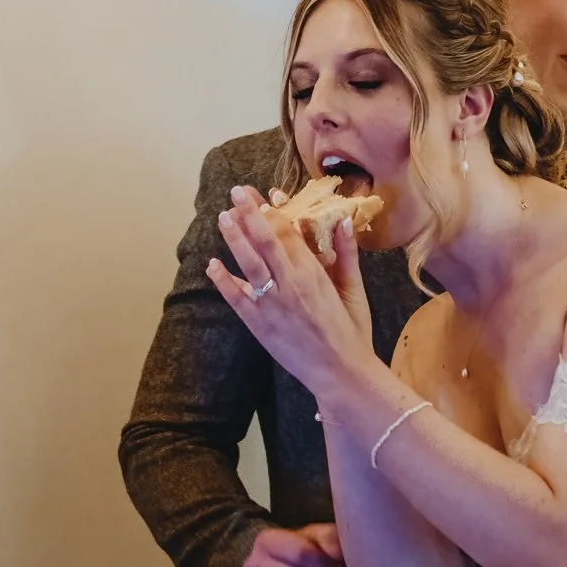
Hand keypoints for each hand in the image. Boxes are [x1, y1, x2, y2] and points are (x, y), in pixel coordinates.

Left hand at [207, 185, 374, 390]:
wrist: (340, 373)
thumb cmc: (351, 331)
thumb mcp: (354, 290)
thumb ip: (347, 255)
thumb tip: (344, 221)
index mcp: (313, 273)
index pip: (287, 233)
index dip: (272, 212)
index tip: (261, 195)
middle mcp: (289, 284)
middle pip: (264, 241)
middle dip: (249, 214)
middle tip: (236, 192)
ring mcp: (271, 305)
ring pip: (247, 264)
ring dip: (234, 238)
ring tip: (223, 216)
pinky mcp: (259, 325)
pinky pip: (236, 298)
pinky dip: (223, 280)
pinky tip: (212, 264)